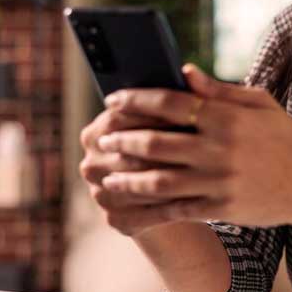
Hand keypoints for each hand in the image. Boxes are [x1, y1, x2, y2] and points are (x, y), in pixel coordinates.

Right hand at [78, 102, 187, 236]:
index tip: (186, 113)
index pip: (119, 118)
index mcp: (97, 132)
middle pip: (128, 152)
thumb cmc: (172, 146)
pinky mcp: (115, 219)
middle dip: (163, 148)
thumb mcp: (174, 121)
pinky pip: (144, 213)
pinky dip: (169, 205)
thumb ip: (179, 98)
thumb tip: (190, 72)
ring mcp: (100, 194)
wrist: (168, 192)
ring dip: (168, 177)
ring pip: (138, 184)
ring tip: (200, 171)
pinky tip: (194, 198)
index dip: (153, 114)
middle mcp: (91, 163)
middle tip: (198, 144)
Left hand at [96, 64, 291, 227]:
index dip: (136, 101)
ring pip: (159, 181)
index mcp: (227, 117)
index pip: (169, 103)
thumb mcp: (260, 104)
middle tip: (103, 139)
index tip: (112, 101)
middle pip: (156, 143)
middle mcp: (220, 149)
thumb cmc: (284, 139)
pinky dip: (151, 209)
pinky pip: (178, 209)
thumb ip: (219, 90)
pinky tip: (133, 205)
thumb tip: (184, 71)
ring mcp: (220, 181)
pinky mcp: (222, 208)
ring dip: (128, 179)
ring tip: (108, 176)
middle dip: (123, 141)